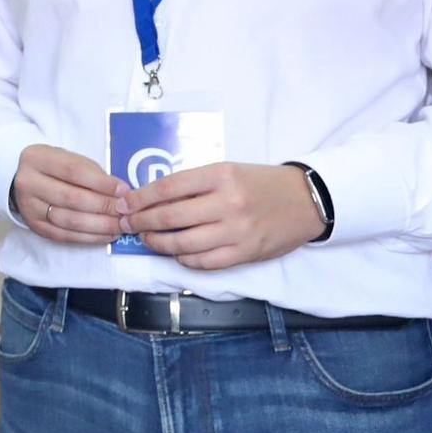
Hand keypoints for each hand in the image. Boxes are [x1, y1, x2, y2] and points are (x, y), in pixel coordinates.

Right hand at [12, 144, 124, 245]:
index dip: (102, 183)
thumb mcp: (69, 158)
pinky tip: (107, 235)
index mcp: (36, 159)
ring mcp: (29, 207)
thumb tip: (121, 193)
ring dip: (100, 225)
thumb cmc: (54, 168)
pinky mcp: (35, 227)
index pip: (74, 171)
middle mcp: (28, 183)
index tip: (124, 190)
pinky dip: (89, 237)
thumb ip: (92, 172)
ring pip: (69, 220)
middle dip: (104, 206)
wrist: (23, 181)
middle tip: (125, 211)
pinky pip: (65, 236)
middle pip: (72, 198)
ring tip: (120, 225)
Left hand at [117, 162, 323, 270]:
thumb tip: (152, 198)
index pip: (168, 187)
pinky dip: (184, 258)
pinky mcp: (245, 253)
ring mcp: (237, 231)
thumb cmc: (261, 183)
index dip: (140, 198)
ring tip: (147, 239)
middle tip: (126, 223)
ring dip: (158, 243)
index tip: (125, 204)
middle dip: (141, 222)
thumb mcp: (228, 170)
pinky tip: (176, 252)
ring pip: (183, 243)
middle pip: (170, 216)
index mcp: (221, 175)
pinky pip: (204, 262)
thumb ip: (194, 184)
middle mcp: (228, 203)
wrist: (306, 200)